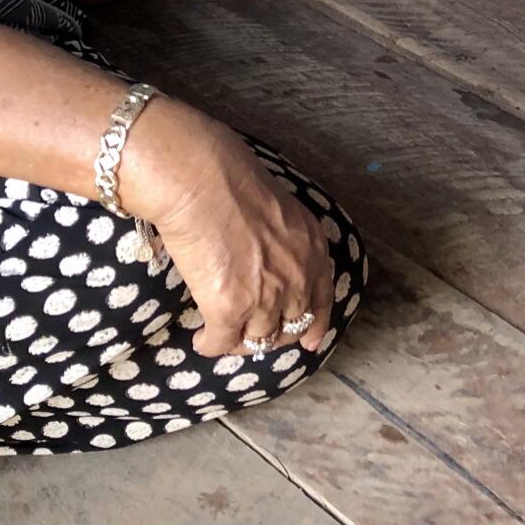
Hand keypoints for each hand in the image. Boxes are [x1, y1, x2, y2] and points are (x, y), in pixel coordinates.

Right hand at [146, 118, 335, 359]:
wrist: (203, 182)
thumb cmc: (233, 180)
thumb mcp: (282, 209)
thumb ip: (285, 239)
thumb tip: (267, 255)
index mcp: (312, 249)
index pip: (322, 298)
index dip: (316, 324)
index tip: (310, 342)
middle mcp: (296, 278)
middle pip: (291, 326)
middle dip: (274, 335)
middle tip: (254, 336)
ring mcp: (265, 298)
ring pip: (259, 341)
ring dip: (241, 342)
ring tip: (223, 335)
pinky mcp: (230, 310)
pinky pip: (221, 343)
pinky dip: (210, 344)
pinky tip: (202, 338)